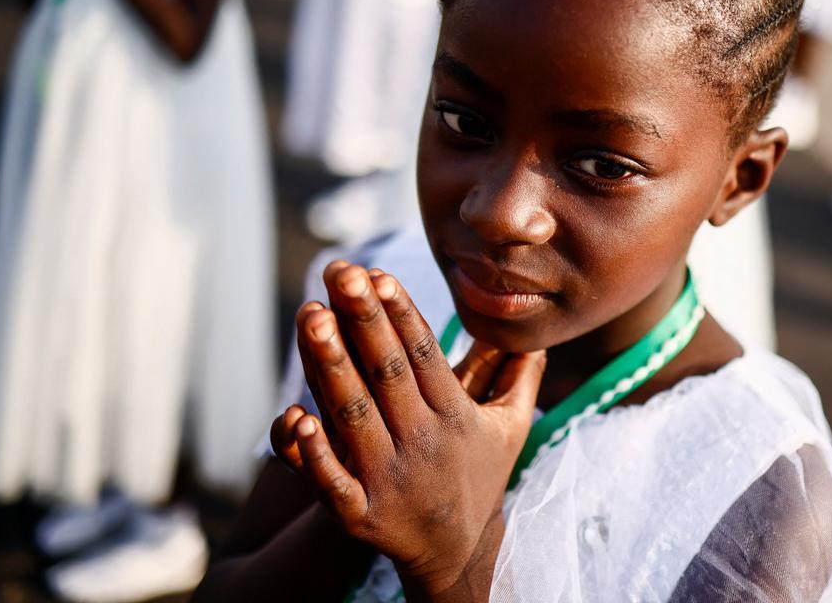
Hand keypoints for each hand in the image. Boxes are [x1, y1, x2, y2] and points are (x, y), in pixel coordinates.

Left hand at [271, 262, 545, 599]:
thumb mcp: (511, 427)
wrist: (457, 556)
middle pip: (388, 374)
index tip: (379, 275)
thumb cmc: (478, 477)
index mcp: (455, 416)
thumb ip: (520, 375)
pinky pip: (332, 483)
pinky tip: (292, 416)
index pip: (425, 356)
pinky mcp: (360, 516)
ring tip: (311, 315)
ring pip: (355, 416)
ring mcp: (389, 480)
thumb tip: (539, 331)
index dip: (402, 314)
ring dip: (330, 365)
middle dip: (363, 321)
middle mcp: (423, 443)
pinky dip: (312, 454)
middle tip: (341, 273)